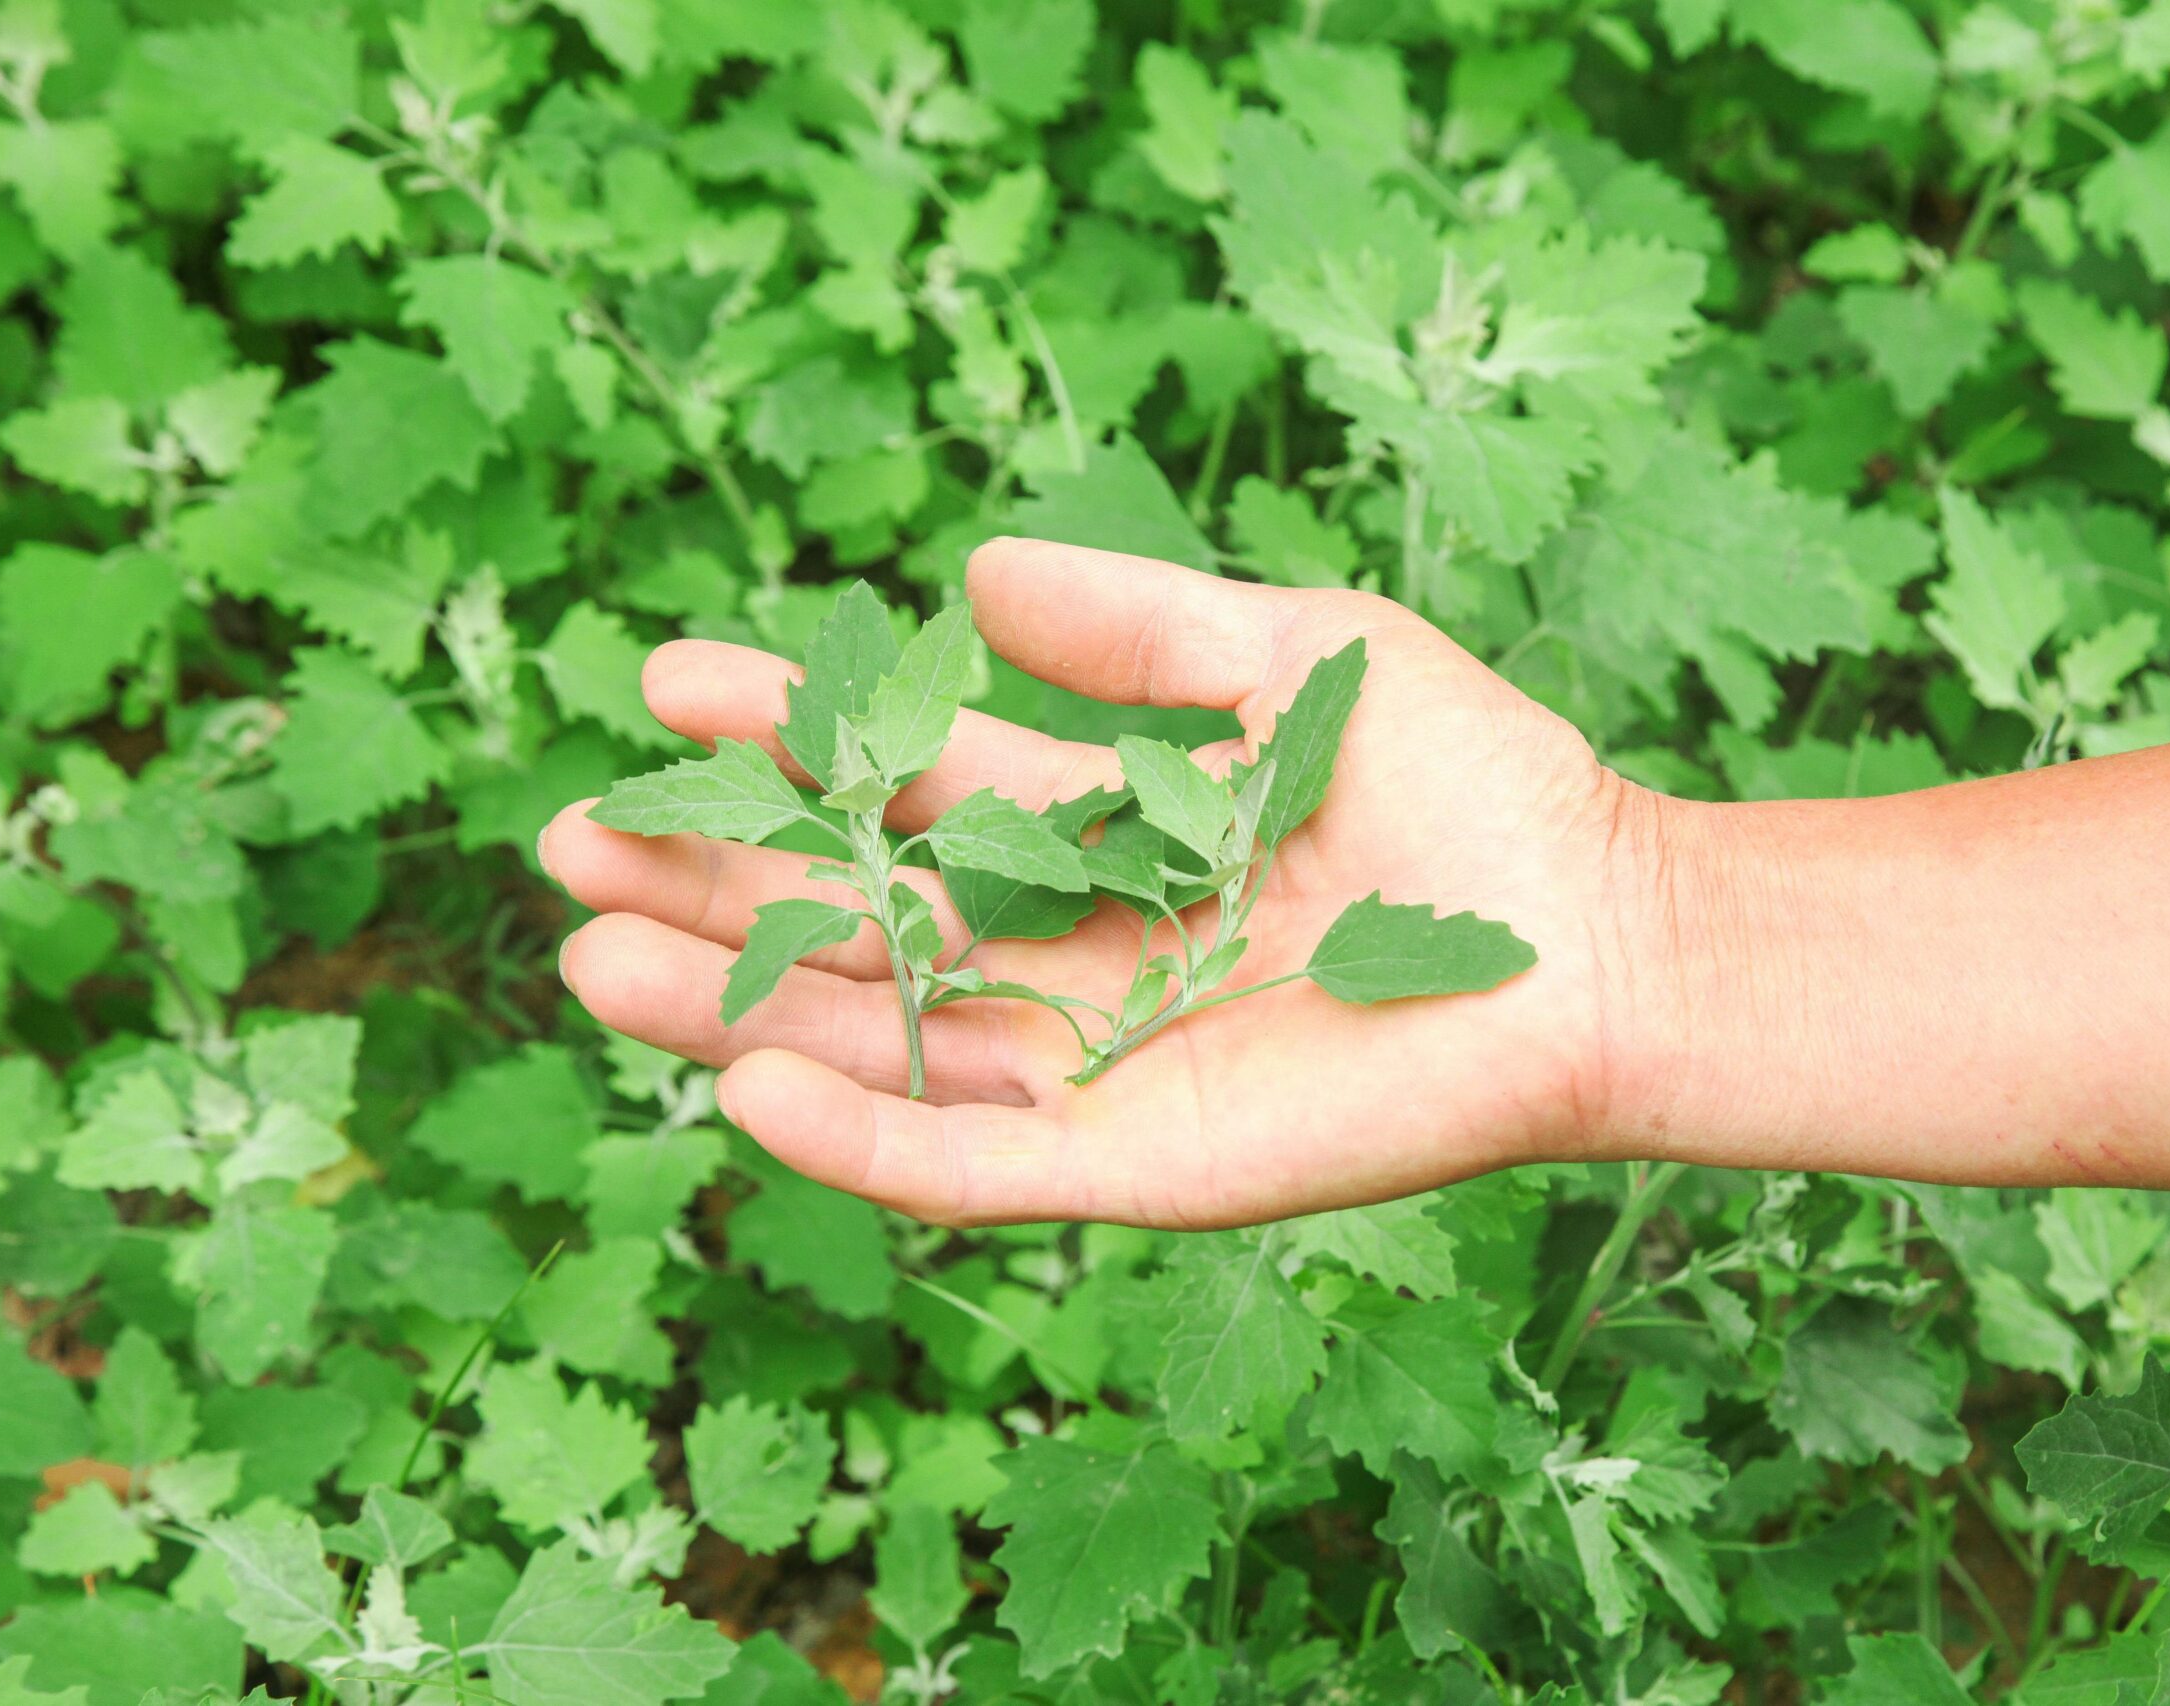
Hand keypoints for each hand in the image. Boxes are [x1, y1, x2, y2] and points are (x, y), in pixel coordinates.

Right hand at [541, 539, 1684, 1227]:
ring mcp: (1099, 1068)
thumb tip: (975, 565)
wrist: (1599, 935)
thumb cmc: (1472, 782)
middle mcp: (1076, 952)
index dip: (790, 736)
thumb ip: (1137, 625)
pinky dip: (863, 1140)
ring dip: (737, 1013)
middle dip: (716, 884)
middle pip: (859, 923)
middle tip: (570, 840)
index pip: (906, 785)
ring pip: (885, 1046)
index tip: (667, 682)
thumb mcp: (1294, 652)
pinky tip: (748, 1094)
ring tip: (592, 961)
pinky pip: (974, 1165)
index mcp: (1102, 828)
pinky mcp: (1142, 1166)